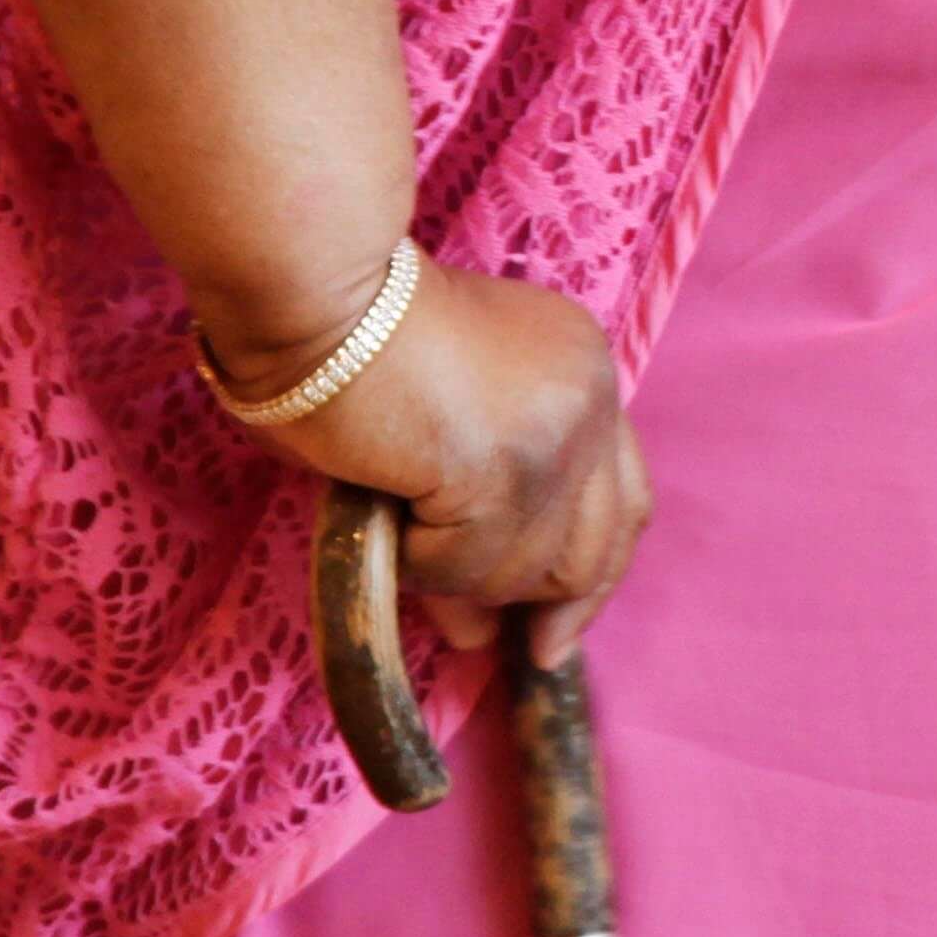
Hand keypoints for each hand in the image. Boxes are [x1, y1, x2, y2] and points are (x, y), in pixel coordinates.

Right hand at [207, 264, 650, 668]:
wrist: (314, 290)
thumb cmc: (345, 340)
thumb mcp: (445, 415)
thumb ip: (479, 499)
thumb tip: (482, 624)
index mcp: (584, 368)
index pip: (621, 497)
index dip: (593, 572)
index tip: (560, 631)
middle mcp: (591, 398)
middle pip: (597, 542)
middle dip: (550, 606)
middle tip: (488, 646)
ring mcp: (556, 435)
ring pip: (526, 567)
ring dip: (455, 577)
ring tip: (396, 535)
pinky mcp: (505, 469)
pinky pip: (467, 566)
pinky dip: (418, 563)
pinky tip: (384, 513)